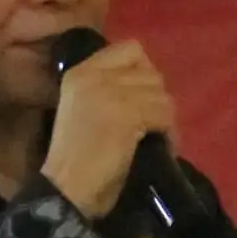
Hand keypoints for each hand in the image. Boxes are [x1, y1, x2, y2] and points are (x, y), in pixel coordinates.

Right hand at [41, 39, 178, 221]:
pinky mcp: (127, 112)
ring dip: (166, 119)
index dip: (144, 72)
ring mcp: (111, 92)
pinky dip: (170, 134)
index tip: (144, 97)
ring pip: (161, 95)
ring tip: (160, 138)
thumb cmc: (76, 159)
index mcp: (80, 72)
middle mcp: (95, 75)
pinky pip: (164, 114)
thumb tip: (149, 86)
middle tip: (154, 124)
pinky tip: (164, 148)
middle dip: (157, 99)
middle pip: (150, 73)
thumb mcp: (84, 109)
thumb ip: (108, 89)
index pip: (130, 48)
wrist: (66, 188)